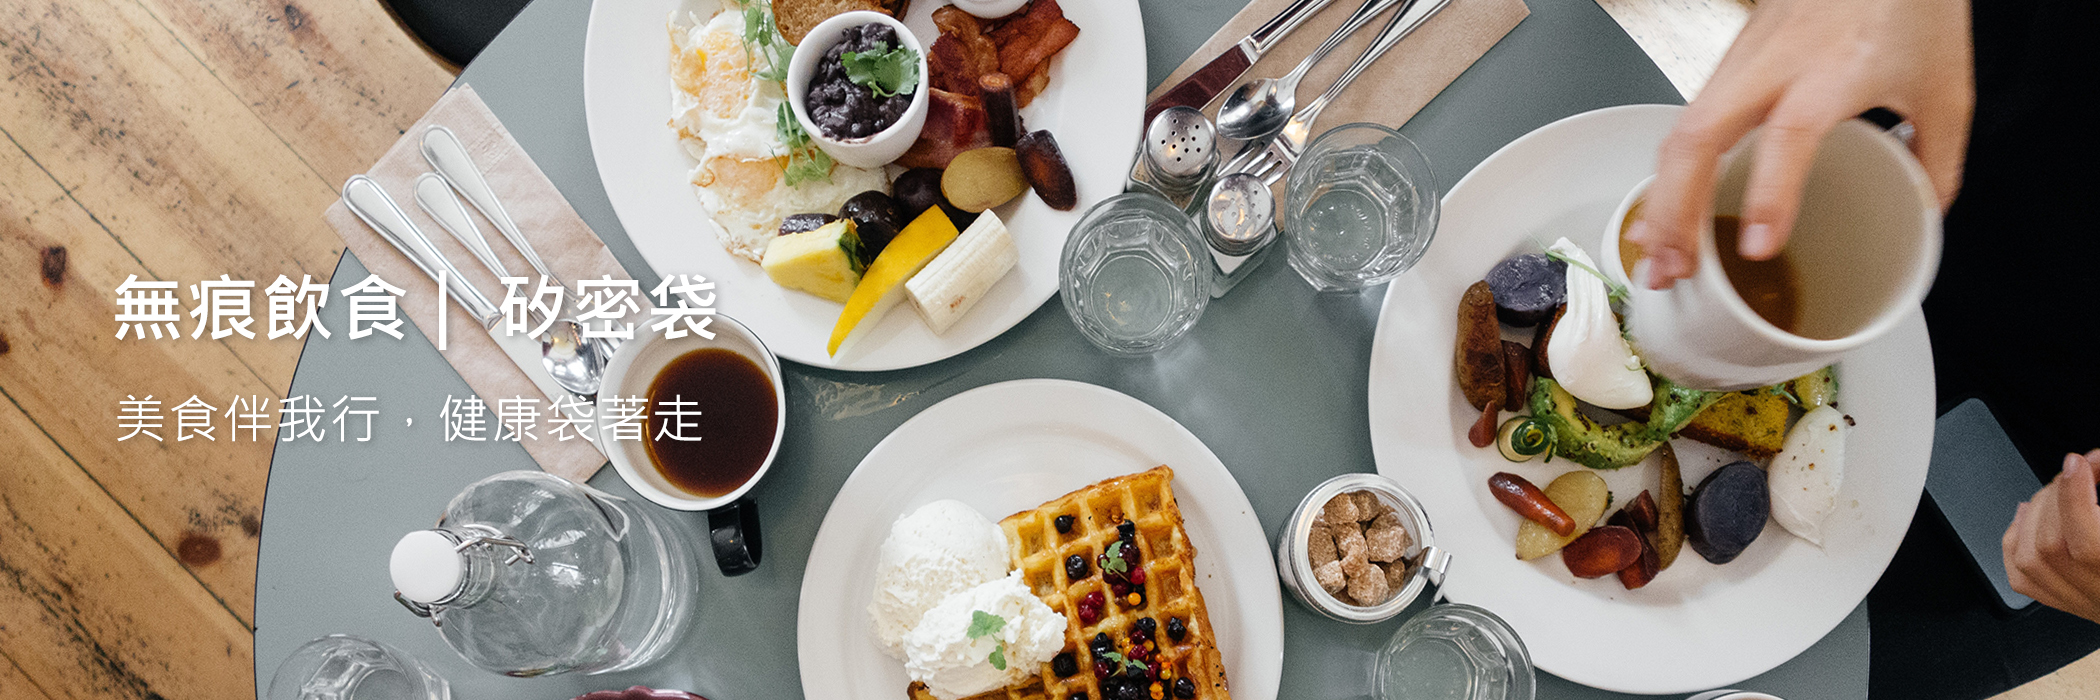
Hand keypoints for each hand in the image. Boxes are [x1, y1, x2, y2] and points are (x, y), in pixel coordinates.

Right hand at [1626, 0, 1973, 288]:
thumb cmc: (1906, 1)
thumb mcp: (1946, 85)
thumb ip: (1937, 158)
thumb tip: (1920, 214)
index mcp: (1834, 68)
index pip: (1790, 132)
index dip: (1771, 193)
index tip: (1758, 246)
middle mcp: (1774, 64)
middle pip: (1698, 137)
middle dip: (1674, 212)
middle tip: (1671, 269)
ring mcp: (1741, 61)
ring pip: (1679, 132)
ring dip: (1660, 200)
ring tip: (1658, 257)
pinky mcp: (1729, 63)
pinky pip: (1684, 122)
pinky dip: (1669, 175)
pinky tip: (1665, 212)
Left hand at [2003, 450, 2099, 623]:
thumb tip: (2098, 462)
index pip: (2088, 543)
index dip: (2075, 497)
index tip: (2080, 462)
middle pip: (2053, 544)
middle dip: (2059, 495)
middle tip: (2078, 469)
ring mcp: (2079, 601)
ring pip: (2030, 559)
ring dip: (2037, 512)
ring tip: (2059, 488)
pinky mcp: (2062, 602)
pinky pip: (2021, 575)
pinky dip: (2017, 538)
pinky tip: (2029, 514)